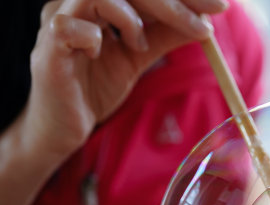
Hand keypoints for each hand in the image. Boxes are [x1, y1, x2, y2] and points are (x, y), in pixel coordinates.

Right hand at [25, 0, 227, 156]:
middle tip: (204, 23)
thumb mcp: (139, 57)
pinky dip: (94, 37)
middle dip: (172, 2)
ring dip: (131, 18)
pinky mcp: (48, 47)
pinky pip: (71, 27)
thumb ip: (165, 37)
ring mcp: (60, 20)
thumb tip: (204, 22)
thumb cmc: (97, 85)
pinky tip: (101, 54)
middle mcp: (79, 2)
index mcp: (102, 1)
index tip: (219, 6)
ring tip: (139, 46)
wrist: (67, 125)